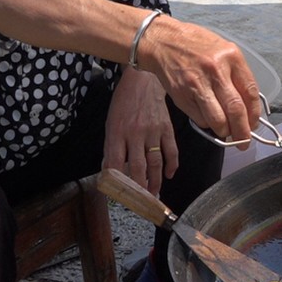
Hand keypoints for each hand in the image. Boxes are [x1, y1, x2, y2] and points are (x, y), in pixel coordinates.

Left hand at [103, 68, 175, 194]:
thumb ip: (111, 146)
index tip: (118, 194)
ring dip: (155, 181)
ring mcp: (153, 131)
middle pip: (137, 167)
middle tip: (141, 201)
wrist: (144, 80)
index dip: (116, 181)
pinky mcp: (167, 128)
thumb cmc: (124, 101)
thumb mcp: (111, 122)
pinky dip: (172, 165)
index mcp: (117, 132)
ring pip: (155, 162)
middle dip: (139, 187)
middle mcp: (134, 134)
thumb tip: (109, 169)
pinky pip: (171, 150)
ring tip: (154, 194)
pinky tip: (170, 175)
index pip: (114, 162)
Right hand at [135, 17, 261, 146]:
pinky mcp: (182, 95)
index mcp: (231, 57)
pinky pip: (200, 119)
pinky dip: (207, 124)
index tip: (253, 124)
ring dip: (224, 132)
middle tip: (243, 141)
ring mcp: (197, 84)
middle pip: (236, 110)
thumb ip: (236, 75)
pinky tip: (208, 118)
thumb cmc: (195, 45)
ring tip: (226, 132)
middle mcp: (216, 70)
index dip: (254, 114)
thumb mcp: (222, 50)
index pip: (250, 92)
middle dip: (242, 131)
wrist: (163, 41)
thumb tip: (248, 106)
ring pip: (218, 120)